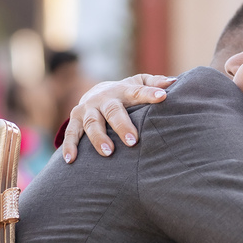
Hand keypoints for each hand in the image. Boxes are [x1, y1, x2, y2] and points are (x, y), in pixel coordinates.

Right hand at [61, 75, 175, 163]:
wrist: (95, 93)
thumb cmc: (125, 94)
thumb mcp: (138, 84)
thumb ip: (154, 84)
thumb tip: (173, 82)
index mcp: (123, 90)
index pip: (138, 92)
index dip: (150, 94)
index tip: (163, 97)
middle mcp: (104, 99)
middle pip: (113, 111)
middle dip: (122, 125)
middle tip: (132, 141)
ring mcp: (88, 109)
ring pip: (91, 123)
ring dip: (98, 138)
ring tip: (108, 152)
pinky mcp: (75, 120)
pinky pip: (70, 133)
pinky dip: (69, 146)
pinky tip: (71, 160)